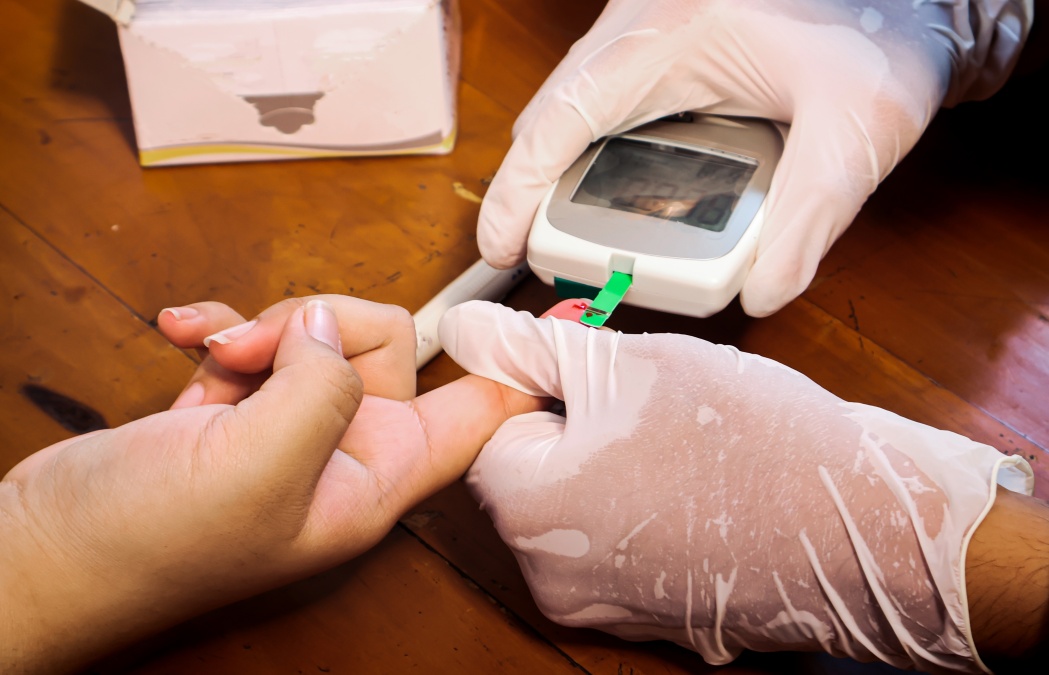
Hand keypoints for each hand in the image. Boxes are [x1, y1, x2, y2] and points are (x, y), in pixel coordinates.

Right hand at [0, 298, 542, 672]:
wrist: (51, 549)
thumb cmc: (151, 544)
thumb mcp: (255, 466)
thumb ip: (318, 387)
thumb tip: (326, 325)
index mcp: (377, 476)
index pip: (479, 414)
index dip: (518, 363)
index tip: (558, 310)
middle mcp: (347, 449)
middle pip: (385, 341)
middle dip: (320, 321)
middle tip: (256, 345)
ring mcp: (294, 426)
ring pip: (316, 332)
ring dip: (261, 324)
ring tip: (209, 351)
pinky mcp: (244, 406)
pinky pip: (263, 341)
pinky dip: (227, 326)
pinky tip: (187, 331)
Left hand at [438, 300, 1034, 670]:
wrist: (866, 529)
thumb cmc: (753, 445)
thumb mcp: (626, 364)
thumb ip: (529, 347)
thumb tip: (465, 331)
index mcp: (529, 513)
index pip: (490, 428)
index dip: (545, 386)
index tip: (595, 372)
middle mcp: (552, 577)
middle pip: (530, 471)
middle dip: (577, 426)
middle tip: (646, 404)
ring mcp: (601, 604)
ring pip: (576, 503)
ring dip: (611, 462)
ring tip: (679, 445)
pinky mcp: (646, 615)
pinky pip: (617, 541)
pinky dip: (642, 507)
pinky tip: (695, 484)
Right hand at [478, 0, 1031, 315]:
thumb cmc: (881, 32)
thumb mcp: (857, 129)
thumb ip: (813, 217)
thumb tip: (766, 294)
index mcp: (675, 34)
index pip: (563, 117)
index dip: (519, 190)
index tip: (502, 247)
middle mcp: (644, 22)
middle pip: (552, 113)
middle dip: (532, 186)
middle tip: (537, 251)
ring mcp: (649, 26)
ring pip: (571, 105)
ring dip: (560, 168)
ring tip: (569, 232)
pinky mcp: (665, 41)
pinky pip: (604, 98)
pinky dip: (593, 148)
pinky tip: (617, 189)